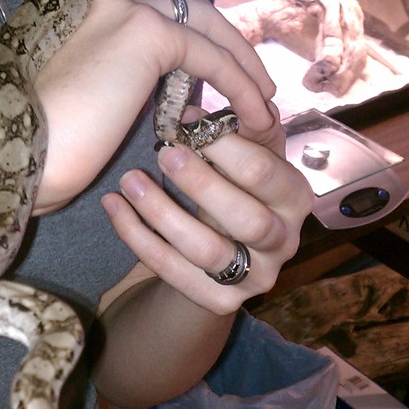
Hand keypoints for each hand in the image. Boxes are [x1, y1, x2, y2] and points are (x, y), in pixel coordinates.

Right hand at [34, 0, 278, 211]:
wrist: (13, 149)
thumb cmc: (35, 141)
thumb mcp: (80, 93)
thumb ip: (114, 74)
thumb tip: (148, 89)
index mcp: (81, 0)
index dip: (185, 27)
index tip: (211, 61)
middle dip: (221, 36)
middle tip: (249, 75)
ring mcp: (125, 6)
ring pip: (205, 20)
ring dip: (240, 57)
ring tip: (263, 96)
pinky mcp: (147, 34)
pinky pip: (212, 56)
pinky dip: (239, 83)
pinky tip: (255, 112)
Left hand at [101, 102, 313, 312]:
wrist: (222, 255)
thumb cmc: (234, 190)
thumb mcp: (247, 157)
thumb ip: (236, 130)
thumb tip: (193, 107)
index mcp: (295, 196)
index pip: (263, 171)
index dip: (223, 145)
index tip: (183, 119)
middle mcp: (285, 241)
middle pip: (245, 217)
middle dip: (200, 183)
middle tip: (163, 151)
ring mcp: (255, 277)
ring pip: (206, 249)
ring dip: (163, 212)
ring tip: (129, 181)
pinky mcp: (221, 301)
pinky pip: (173, 271)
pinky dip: (138, 238)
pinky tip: (113, 207)